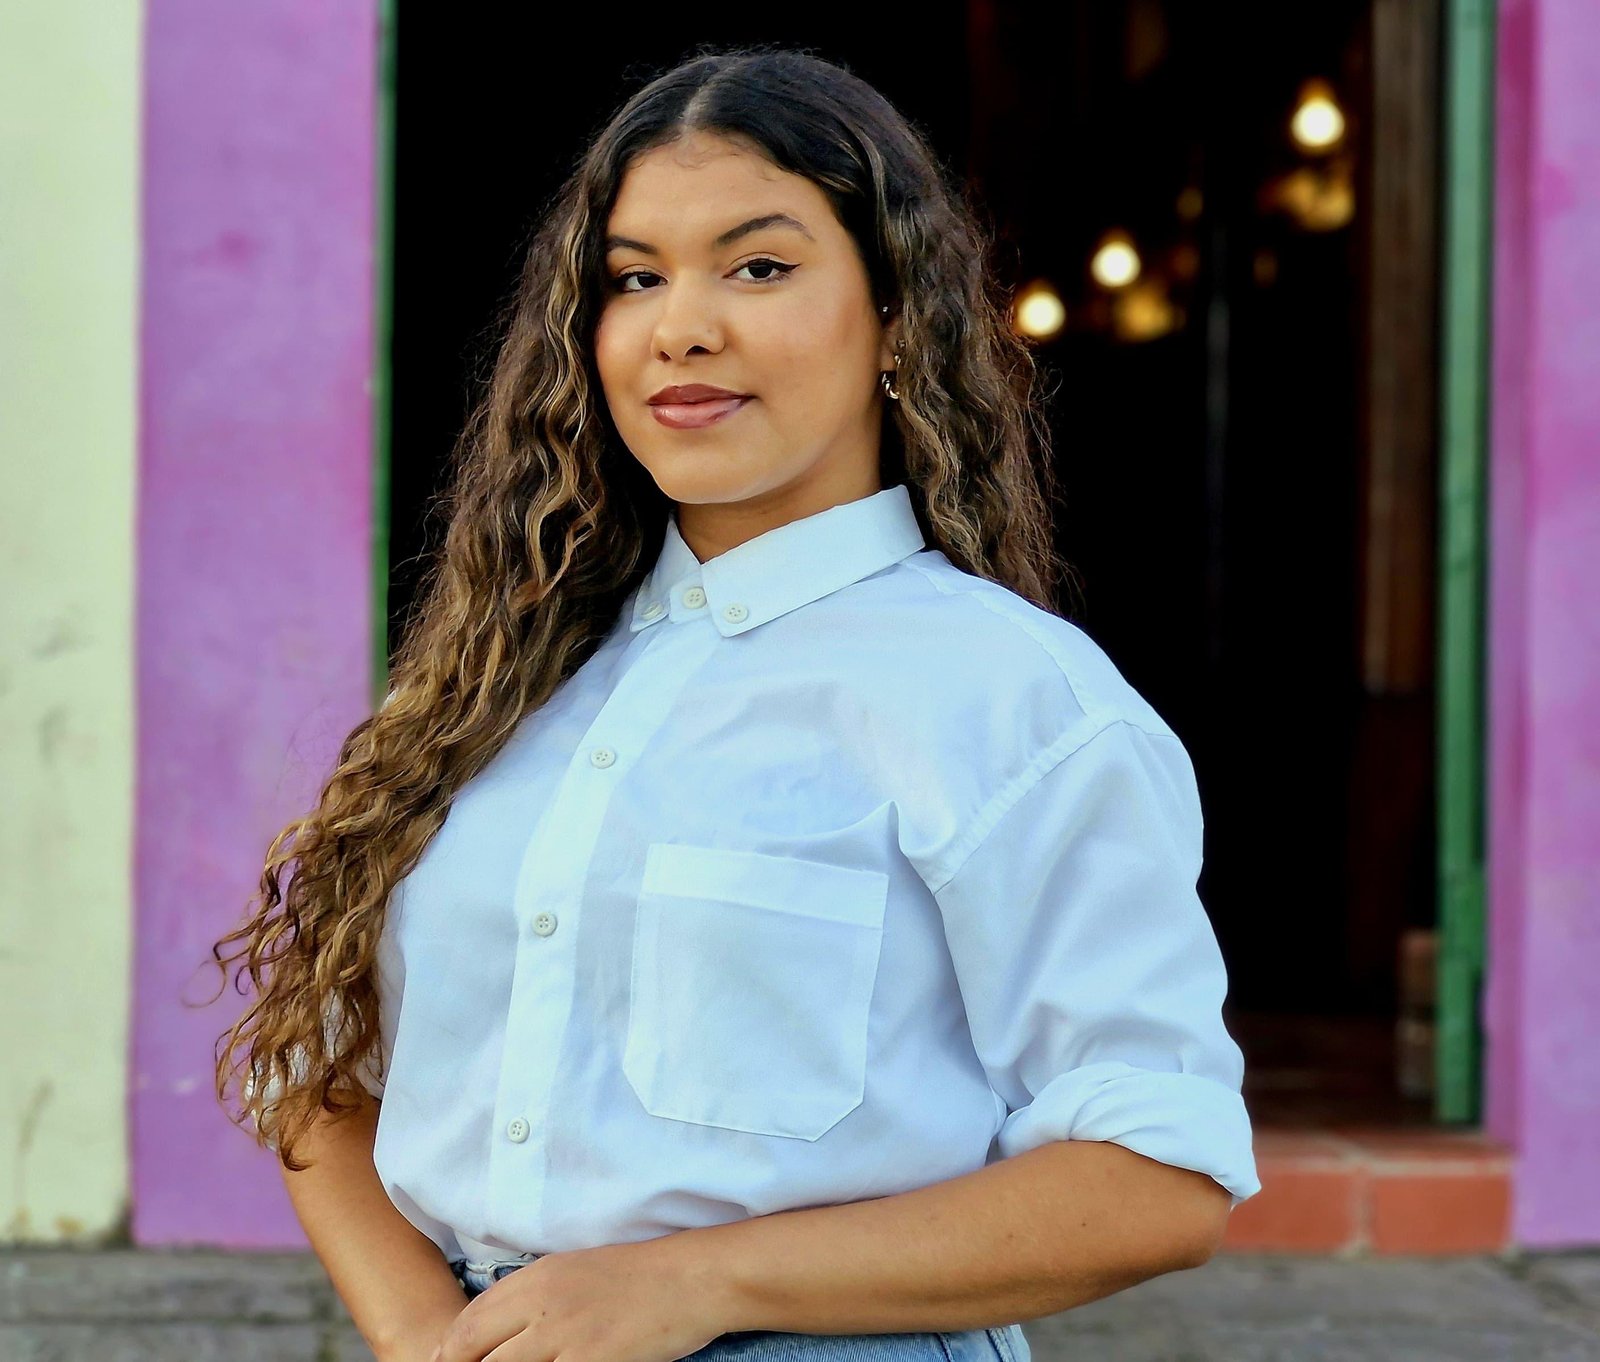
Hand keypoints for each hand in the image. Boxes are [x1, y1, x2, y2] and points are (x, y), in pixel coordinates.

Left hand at [428, 1235, 728, 1361]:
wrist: (690, 1278)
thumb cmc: (639, 1275)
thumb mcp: (577, 1270)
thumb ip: (535, 1296)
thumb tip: (498, 1327)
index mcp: (537, 1278)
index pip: (469, 1322)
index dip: (447, 1353)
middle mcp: (542, 1306)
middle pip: (475, 1353)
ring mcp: (565, 1338)